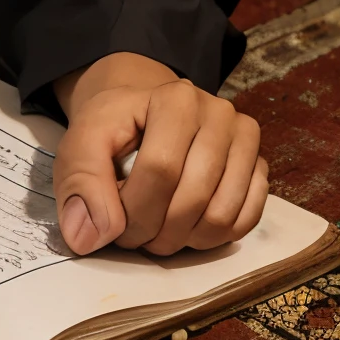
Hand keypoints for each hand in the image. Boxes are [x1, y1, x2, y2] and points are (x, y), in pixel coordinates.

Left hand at [50, 52, 267, 256]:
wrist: (141, 116)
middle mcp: (219, 113)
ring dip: (182, 240)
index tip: (111, 224)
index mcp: (175, 99)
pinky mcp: (260, 167)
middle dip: (154, 232)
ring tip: (155, 230)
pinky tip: (185, 227)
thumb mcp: (81, 144)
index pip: (160, 171)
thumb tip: (87, 239)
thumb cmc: (113, 131)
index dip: (132, 211)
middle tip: (132, 234)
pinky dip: (212, 238)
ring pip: (220, 217)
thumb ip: (79, 184)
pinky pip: (245, 222)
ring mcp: (245, 141)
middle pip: (192, 198)